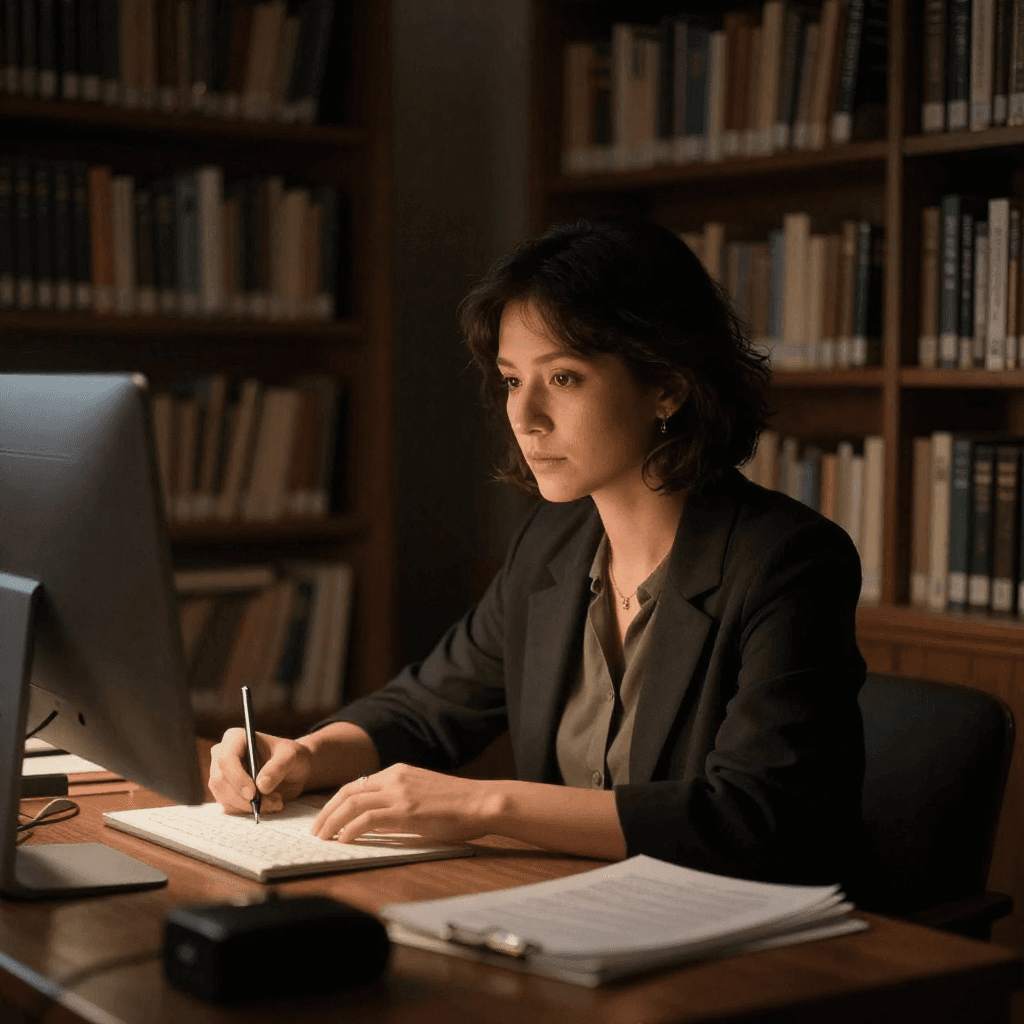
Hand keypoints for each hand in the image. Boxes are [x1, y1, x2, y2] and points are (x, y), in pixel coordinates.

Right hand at [208, 727, 312, 814]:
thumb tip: (261, 786)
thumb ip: (278, 768)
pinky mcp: (225, 792)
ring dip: (250, 806)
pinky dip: (249, 810)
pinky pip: (230, 807)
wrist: (292, 770)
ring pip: (224, 797)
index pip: (226, 759)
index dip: (236, 778)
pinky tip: (268, 804)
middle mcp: (222, 755)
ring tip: (276, 801)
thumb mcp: (291, 757)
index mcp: (235, 738)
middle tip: (273, 802)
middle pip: (220, 781)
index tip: (253, 794)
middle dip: (245, 798)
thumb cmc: (290, 757)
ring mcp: (220, 775)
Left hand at [310, 763, 495, 843]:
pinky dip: (350, 830)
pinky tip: (343, 841)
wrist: (481, 801)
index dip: (335, 803)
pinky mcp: (405, 811)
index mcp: (397, 772)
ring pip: (352, 804)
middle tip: (315, 832)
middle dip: (326, 813)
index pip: (355, 785)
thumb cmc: (458, 804)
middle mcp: (394, 778)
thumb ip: (398, 802)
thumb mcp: (422, 794)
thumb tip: (374, 822)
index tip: (325, 819)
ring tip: (322, 839)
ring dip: (332, 822)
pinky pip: (367, 819)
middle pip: (347, 792)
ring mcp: (399, 793)